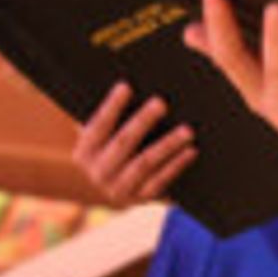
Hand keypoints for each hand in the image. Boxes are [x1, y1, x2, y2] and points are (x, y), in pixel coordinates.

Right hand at [72, 82, 196, 204]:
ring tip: (187, 130)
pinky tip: (192, 150)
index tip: (126, 86)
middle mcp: (97, 173)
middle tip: (162, 103)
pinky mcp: (141, 199)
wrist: (123, 187)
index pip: (97, 126)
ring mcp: (119, 190)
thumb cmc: (119, 144)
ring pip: (145, 163)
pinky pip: (161, 181)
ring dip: (167, 145)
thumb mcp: (108, 132)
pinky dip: (176, 165)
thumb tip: (129, 77)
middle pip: (123, 143)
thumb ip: (114, 113)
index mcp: (84, 153)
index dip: (111, 106)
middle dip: (142, 122)